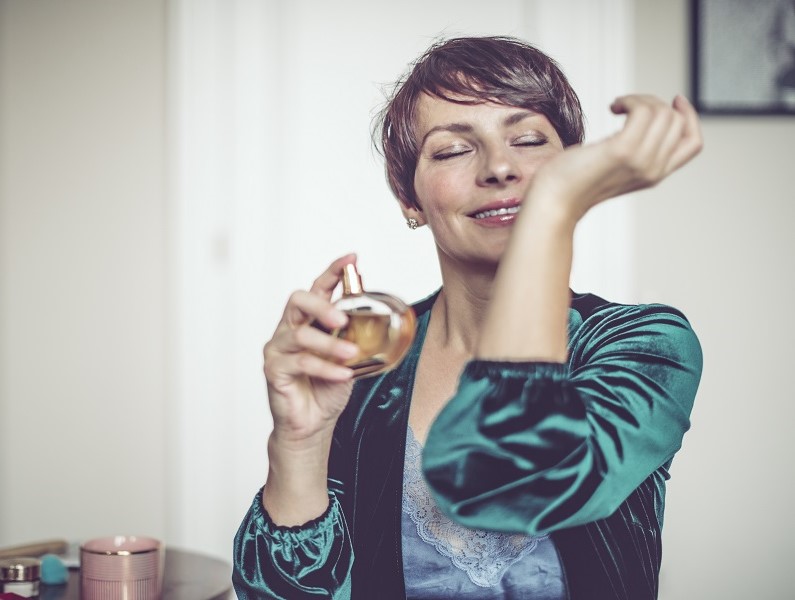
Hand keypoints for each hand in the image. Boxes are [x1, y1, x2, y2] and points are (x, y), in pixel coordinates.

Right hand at [262, 254, 359, 444]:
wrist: (314, 424)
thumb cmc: (328, 388)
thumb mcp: (348, 357)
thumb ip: (355, 335)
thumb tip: (375, 313)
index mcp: (308, 321)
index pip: (318, 289)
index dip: (333, 271)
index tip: (351, 258)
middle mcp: (289, 328)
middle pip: (298, 301)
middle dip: (322, 304)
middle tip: (342, 317)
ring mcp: (278, 348)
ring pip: (301, 335)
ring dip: (329, 344)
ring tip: (350, 354)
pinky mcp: (273, 369)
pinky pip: (300, 362)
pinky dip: (324, 367)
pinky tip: (342, 374)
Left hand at [528, 94, 702, 221]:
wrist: (554, 200)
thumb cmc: (573, 180)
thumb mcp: (614, 165)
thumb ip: (634, 150)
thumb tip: (643, 117)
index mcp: (654, 175)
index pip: (693, 143)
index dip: (689, 116)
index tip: (674, 99)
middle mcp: (653, 171)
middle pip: (677, 121)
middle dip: (655, 102)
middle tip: (627, 105)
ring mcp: (640, 161)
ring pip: (662, 113)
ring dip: (640, 99)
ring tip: (618, 106)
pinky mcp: (622, 151)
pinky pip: (642, 111)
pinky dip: (629, 100)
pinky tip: (612, 107)